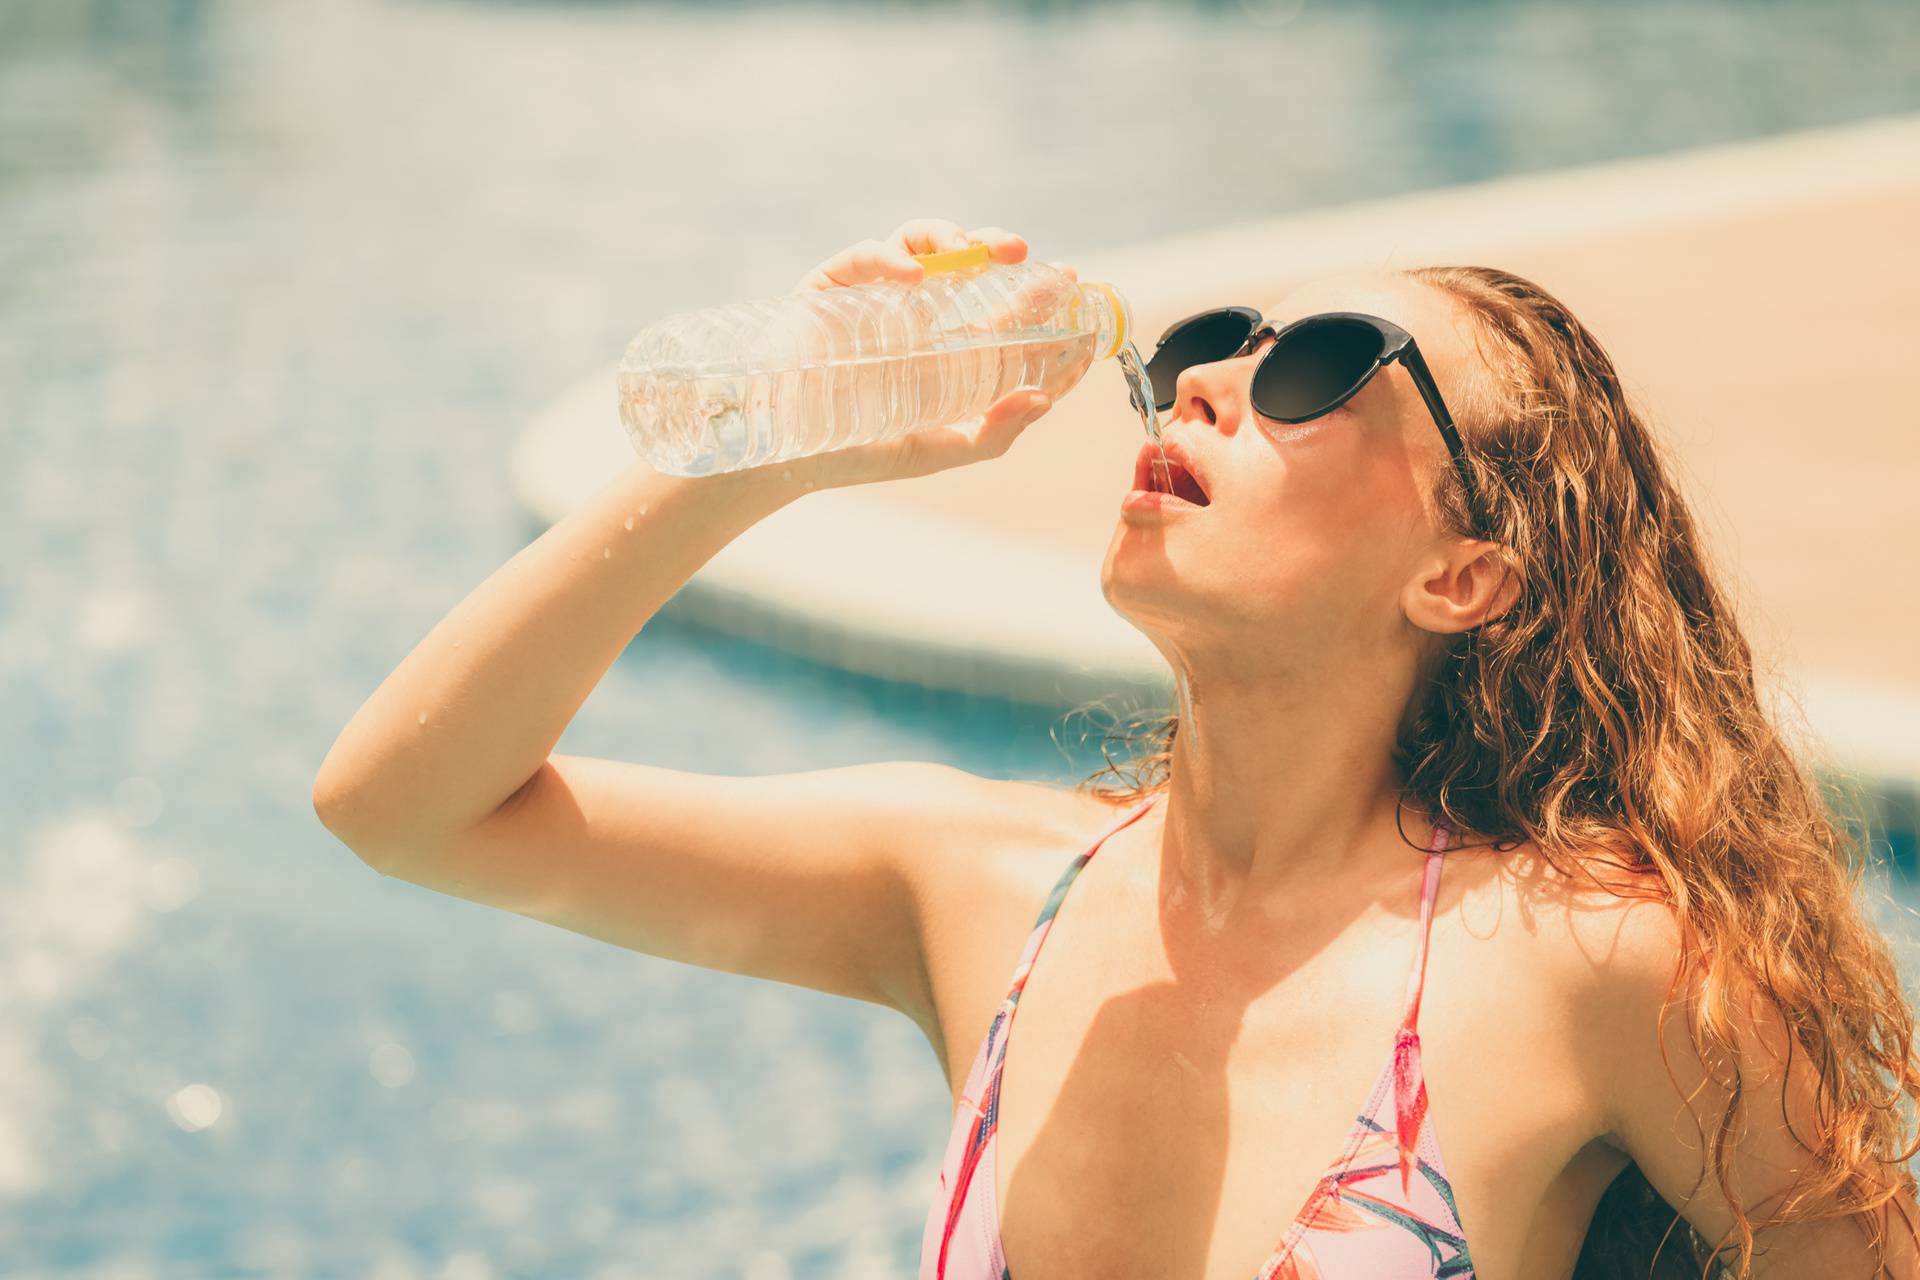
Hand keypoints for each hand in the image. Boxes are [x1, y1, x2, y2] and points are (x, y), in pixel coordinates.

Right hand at [778, 217, 1080, 490]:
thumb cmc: (859, 452)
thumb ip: (993, 433)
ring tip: (989, 254)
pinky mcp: (833, 285)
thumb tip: (1044, 400)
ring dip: (962, 238)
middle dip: (1011, 257)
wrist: (785, 455)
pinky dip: (893, 259)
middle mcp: (917, 313)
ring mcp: (876, 295)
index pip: (1004, 316)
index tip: (1081, 301)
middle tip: (1047, 268)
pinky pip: (867, 256)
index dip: (1043, 306)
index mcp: (945, 349)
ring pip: (925, 244)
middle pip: (972, 267)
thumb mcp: (938, 449)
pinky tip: (917, 280)